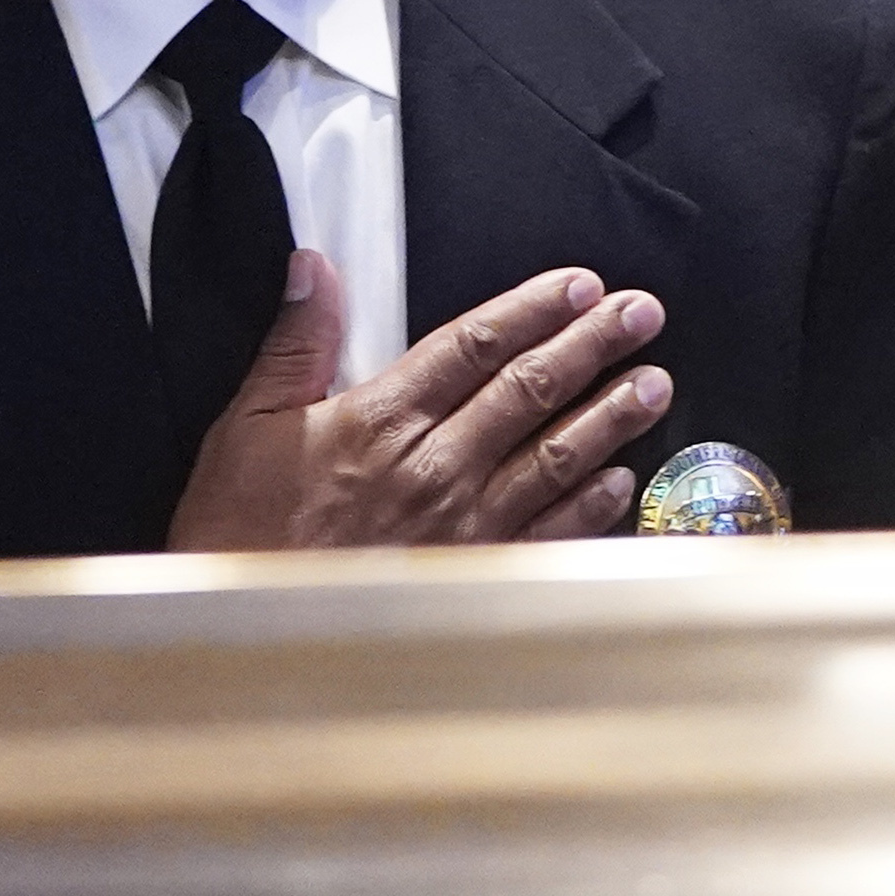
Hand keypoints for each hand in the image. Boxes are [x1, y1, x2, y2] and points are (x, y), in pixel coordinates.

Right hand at [165, 255, 672, 549]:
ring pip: (553, 458)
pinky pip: (547, 533)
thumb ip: (296, 342)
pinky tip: (621, 479)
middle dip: (592, 345)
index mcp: (379, 420)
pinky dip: (590, 505)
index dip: (533, 309)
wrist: (243, 629)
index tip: (579, 284)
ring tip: (654, 381)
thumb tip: (317, 266)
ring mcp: (459, 525)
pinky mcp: (472, 575)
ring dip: (608, 416)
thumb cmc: (240, 531)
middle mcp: (432, 467)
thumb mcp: (251, 424)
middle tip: (641, 313)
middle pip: (528, 390)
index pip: (474, 344)